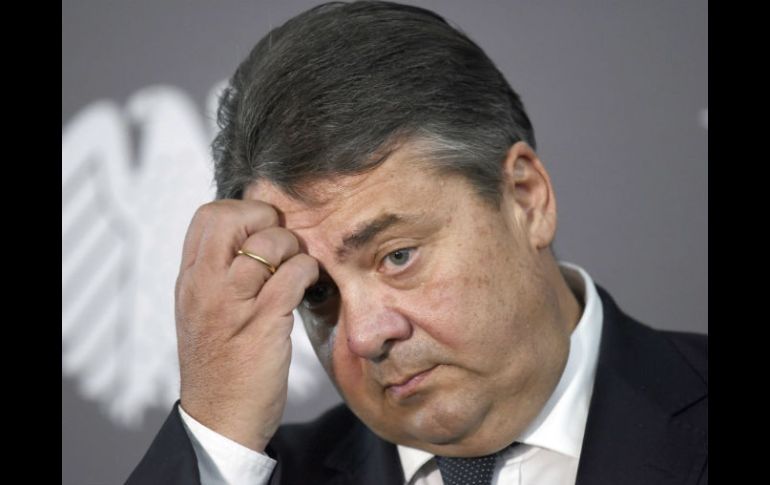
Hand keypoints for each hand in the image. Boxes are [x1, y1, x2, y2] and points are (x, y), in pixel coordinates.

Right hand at [176, 199, 317, 451]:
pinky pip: (292, 275)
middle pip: (231, 217)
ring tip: (296, 269)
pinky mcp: (262, 325)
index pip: (208, 216)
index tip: (262, 231)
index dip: (242, 211)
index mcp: (190, 280)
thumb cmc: (218, 364)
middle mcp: (204, 287)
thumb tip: (254, 236)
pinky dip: (307, 271)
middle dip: (265, 218)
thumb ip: (218, 273)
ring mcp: (232, 305)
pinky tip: (307, 287)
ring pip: (267, 243)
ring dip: (292, 248)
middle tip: (281, 245)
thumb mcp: (203, 311)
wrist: (219, 419)